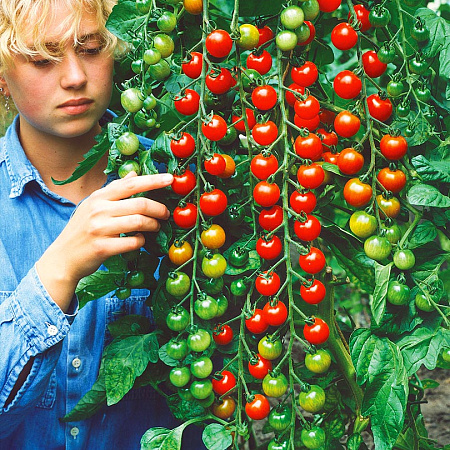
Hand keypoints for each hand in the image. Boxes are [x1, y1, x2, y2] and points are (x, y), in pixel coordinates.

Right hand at [36, 172, 172, 310]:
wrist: (63, 258)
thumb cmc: (82, 230)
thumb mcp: (93, 205)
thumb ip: (114, 190)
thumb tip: (134, 174)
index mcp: (98, 197)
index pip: (131, 183)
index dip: (153, 180)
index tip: (170, 179)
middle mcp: (98, 210)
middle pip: (140, 204)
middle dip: (159, 209)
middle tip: (166, 214)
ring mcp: (100, 228)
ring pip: (139, 222)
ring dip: (153, 225)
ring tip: (156, 227)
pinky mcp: (103, 247)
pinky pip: (133, 242)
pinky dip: (141, 241)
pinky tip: (140, 240)